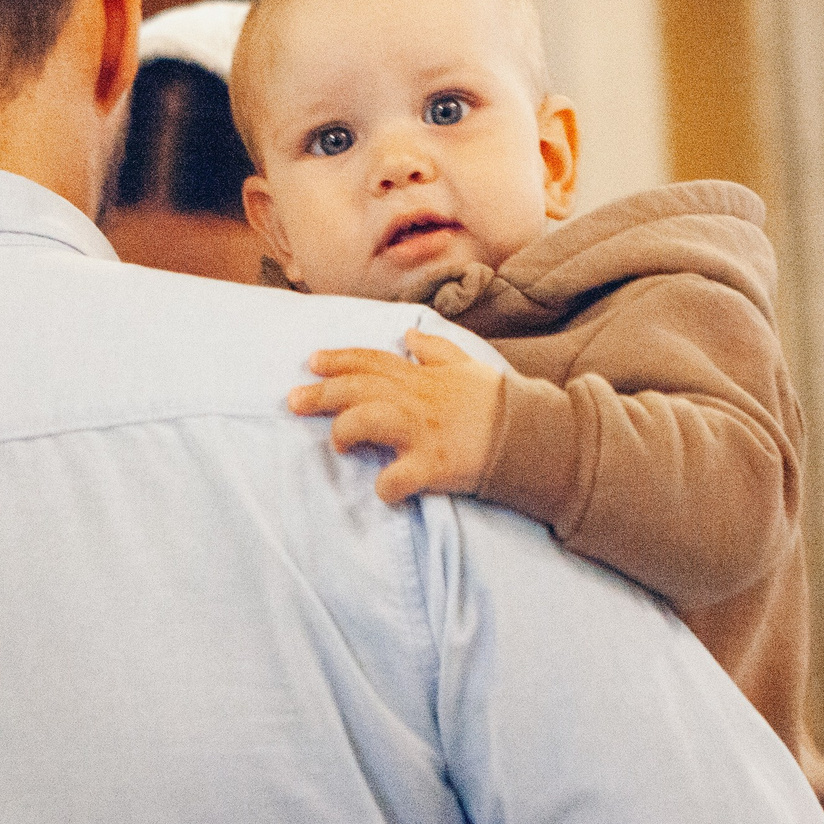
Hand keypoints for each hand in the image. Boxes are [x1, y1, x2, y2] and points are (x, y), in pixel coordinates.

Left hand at [293, 330, 504, 504]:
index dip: (340, 360)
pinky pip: (397, 478)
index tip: (312, 362)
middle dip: (321, 393)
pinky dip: (386, 487)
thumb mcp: (468, 365)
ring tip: (338, 443)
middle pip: (358, 389)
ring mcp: (423, 433)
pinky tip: (385, 490)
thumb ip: (436, 349)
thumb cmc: (498, 402)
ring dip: (344, 431)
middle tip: (291, 400)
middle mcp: (417, 400)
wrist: (531, 437)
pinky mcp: (434, 466)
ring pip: (368, 421)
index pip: (372, 361)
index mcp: (423, 377)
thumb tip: (409, 333)